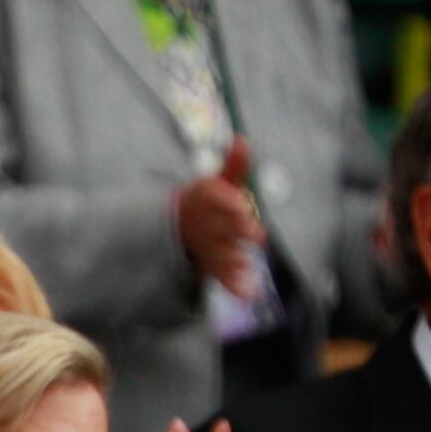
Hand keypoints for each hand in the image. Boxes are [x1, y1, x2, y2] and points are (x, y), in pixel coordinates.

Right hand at [176, 140, 266, 292]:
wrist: (173, 230)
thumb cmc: (204, 203)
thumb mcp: (215, 182)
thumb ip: (234, 165)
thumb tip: (244, 139)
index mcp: (203, 200)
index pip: (214, 199)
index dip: (228, 203)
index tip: (244, 206)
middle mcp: (202, 224)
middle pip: (220, 227)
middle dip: (237, 232)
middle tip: (257, 236)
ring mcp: (204, 246)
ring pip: (218, 253)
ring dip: (233, 260)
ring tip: (249, 265)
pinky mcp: (209, 265)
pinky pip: (220, 276)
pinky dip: (233, 286)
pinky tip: (249, 292)